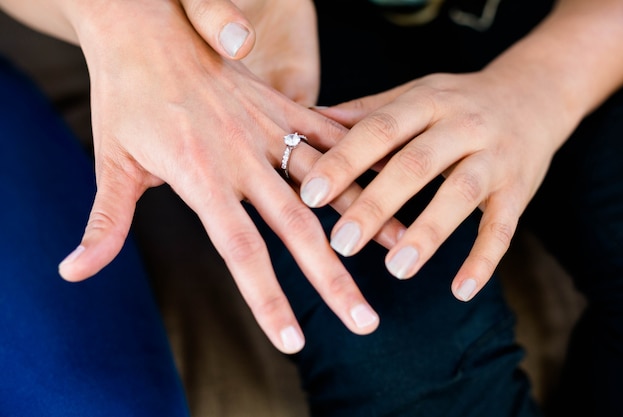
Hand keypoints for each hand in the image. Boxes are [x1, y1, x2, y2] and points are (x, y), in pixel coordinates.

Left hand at [56, 0, 404, 352]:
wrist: (149, 27)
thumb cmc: (127, 97)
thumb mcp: (112, 161)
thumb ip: (105, 222)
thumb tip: (75, 271)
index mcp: (202, 176)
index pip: (241, 251)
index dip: (267, 299)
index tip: (293, 341)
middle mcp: (245, 157)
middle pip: (298, 229)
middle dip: (333, 280)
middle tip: (365, 321)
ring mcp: (270, 129)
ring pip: (329, 182)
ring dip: (366, 218)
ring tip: (402, 250)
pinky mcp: (283, 106)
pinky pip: (331, 134)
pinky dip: (362, 160)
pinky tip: (391, 183)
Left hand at [301, 70, 575, 301]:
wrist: (535, 94)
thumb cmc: (458, 101)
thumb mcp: (415, 94)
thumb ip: (367, 112)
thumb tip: (307, 122)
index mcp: (428, 100)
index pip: (380, 129)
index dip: (345, 161)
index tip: (311, 195)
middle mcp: (463, 125)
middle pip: (416, 164)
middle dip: (377, 204)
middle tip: (341, 243)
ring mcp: (495, 158)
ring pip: (461, 194)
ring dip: (428, 233)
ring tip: (395, 269)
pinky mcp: (519, 189)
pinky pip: (503, 227)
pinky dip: (484, 260)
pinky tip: (460, 291)